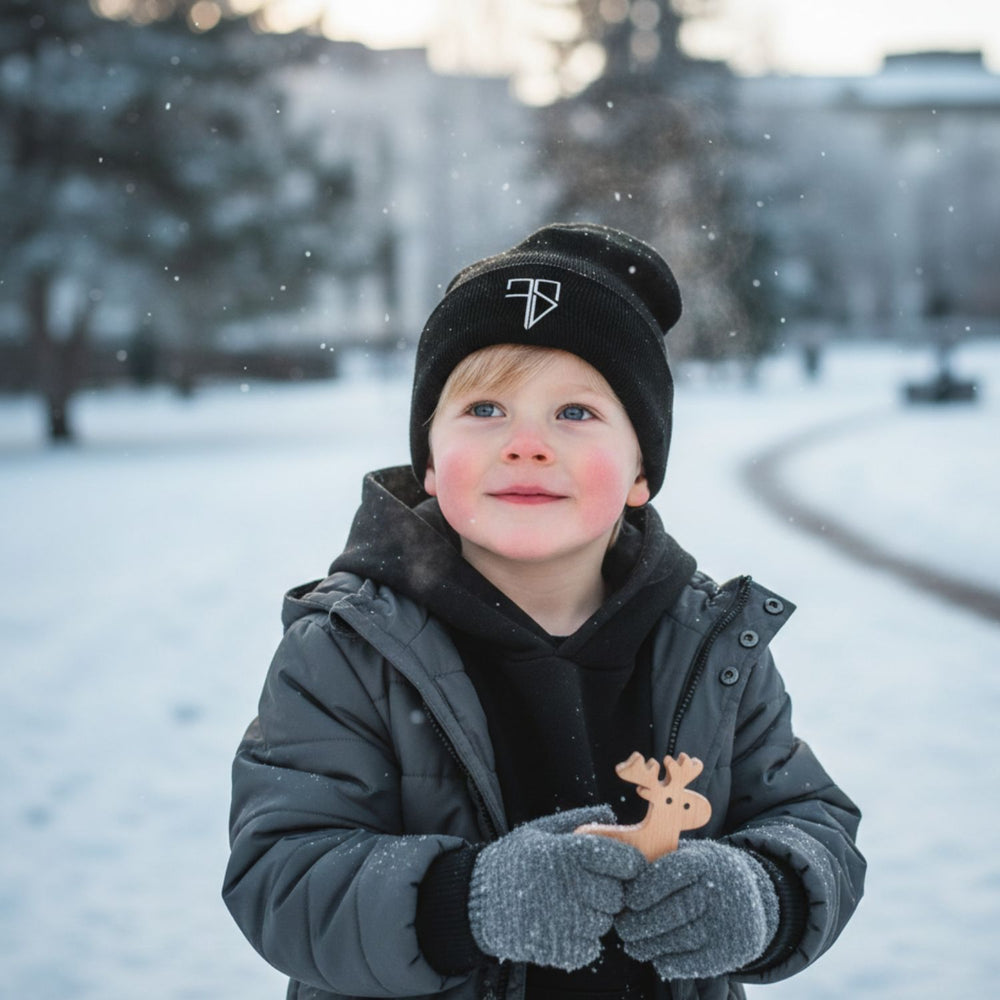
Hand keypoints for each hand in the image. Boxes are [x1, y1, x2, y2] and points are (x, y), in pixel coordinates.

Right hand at [469, 806, 642, 970]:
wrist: (476, 902)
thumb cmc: (512, 861)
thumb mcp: (540, 831)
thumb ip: (577, 820)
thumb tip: (610, 811)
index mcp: (568, 853)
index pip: (625, 861)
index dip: (629, 864)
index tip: (622, 865)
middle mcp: (570, 886)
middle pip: (617, 896)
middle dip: (609, 891)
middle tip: (588, 885)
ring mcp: (566, 921)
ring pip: (604, 922)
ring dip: (594, 915)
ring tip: (570, 904)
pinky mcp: (559, 949)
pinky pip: (590, 947)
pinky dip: (581, 939)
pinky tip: (562, 924)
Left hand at [615, 840, 778, 979]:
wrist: (754, 898)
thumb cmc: (706, 874)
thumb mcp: (691, 856)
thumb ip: (662, 862)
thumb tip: (621, 877)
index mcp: (706, 861)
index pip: (670, 873)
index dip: (644, 888)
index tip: (627, 900)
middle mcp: (721, 891)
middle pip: (673, 910)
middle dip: (640, 923)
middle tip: (622, 928)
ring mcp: (728, 923)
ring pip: (680, 939)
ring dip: (649, 945)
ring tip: (632, 944)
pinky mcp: (730, 952)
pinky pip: (693, 962)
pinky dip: (668, 961)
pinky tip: (656, 957)